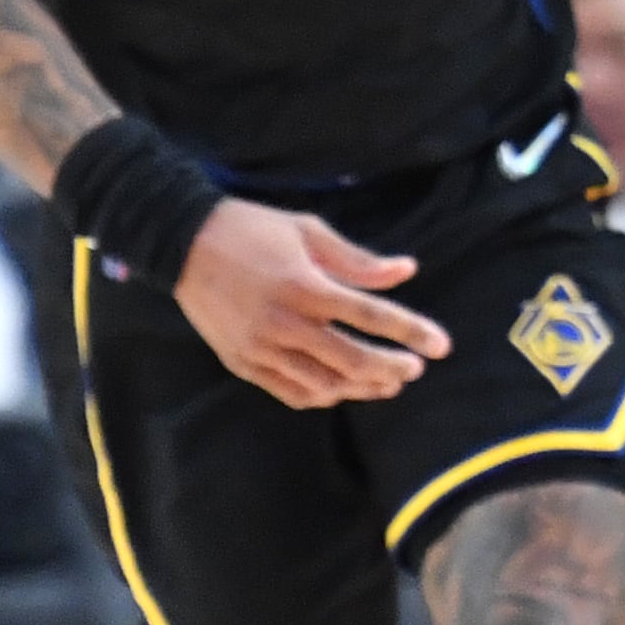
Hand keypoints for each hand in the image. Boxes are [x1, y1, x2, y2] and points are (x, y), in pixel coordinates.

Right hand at [174, 200, 453, 408]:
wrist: (181, 243)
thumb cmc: (252, 229)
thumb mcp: (308, 231)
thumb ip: (358, 260)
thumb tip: (406, 271)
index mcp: (305, 286)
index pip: (371, 315)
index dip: (412, 332)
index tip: (443, 346)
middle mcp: (284, 322)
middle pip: (353, 359)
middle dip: (392, 368)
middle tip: (415, 368)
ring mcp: (260, 347)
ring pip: (324, 383)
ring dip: (362, 387)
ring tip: (389, 382)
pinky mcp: (241, 362)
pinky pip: (291, 392)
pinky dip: (324, 395)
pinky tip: (344, 389)